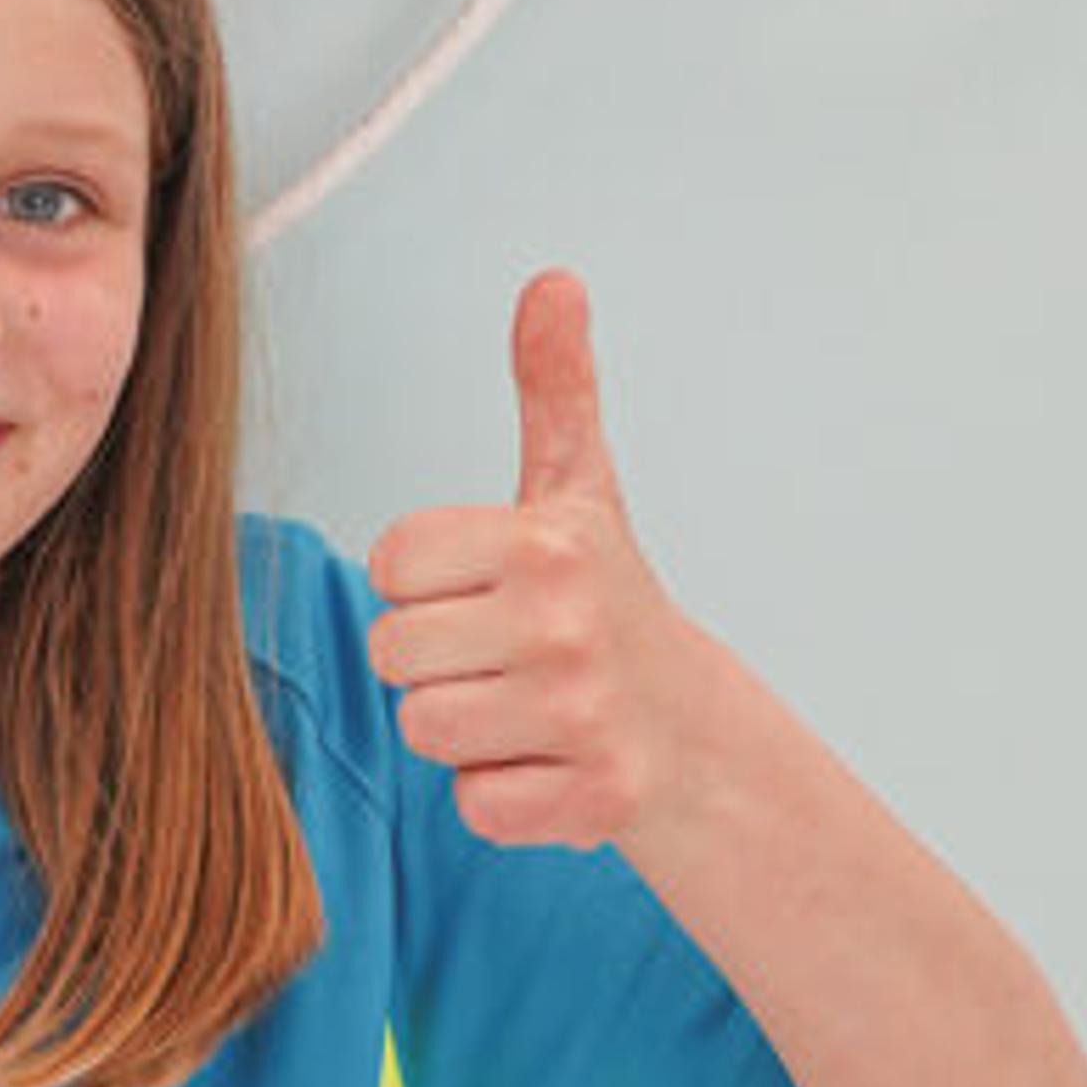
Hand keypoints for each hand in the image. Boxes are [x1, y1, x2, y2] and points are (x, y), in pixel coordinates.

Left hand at [365, 270, 688, 853]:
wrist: (696, 732)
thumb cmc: (608, 601)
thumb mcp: (578, 488)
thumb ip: (553, 387)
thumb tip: (553, 280)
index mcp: (544, 543)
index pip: (390, 565)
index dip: (428, 582)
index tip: (489, 587)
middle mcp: (565, 626)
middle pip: (394, 652)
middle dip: (440, 659)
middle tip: (506, 654)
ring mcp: (581, 718)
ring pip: (424, 730)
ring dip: (466, 730)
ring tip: (524, 708)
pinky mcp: (591, 802)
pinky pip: (472, 806)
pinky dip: (504, 796)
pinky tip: (549, 766)